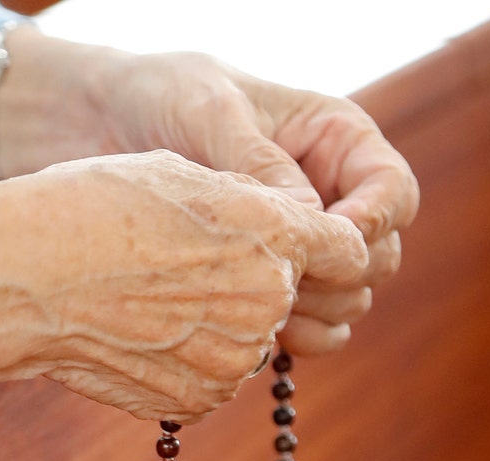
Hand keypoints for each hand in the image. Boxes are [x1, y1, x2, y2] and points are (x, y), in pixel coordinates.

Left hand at [0, 33, 418, 355]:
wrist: (95, 127)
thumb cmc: (159, 95)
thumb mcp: (211, 112)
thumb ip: (262, 165)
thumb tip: (311, 224)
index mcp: (335, 141)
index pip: (393, 193)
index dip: (373, 224)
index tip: (328, 241)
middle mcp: (329, 196)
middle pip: (378, 258)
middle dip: (343, 277)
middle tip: (285, 284)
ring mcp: (298, 243)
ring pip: (347, 299)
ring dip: (317, 315)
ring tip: (263, 312)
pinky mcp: (264, 280)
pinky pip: (303, 325)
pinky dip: (288, 336)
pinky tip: (244, 330)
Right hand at [0, 150, 368, 421]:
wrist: (18, 278)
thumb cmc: (86, 208)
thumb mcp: (179, 176)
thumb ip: (250, 204)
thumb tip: (286, 231)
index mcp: (274, 234)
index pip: (350, 252)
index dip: (328, 248)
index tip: (305, 249)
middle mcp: (267, 302)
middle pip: (291, 298)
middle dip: (254, 283)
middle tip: (187, 267)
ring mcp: (234, 361)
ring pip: (249, 341)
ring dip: (219, 324)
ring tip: (149, 298)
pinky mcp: (198, 402)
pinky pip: (213, 378)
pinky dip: (187, 361)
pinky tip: (137, 333)